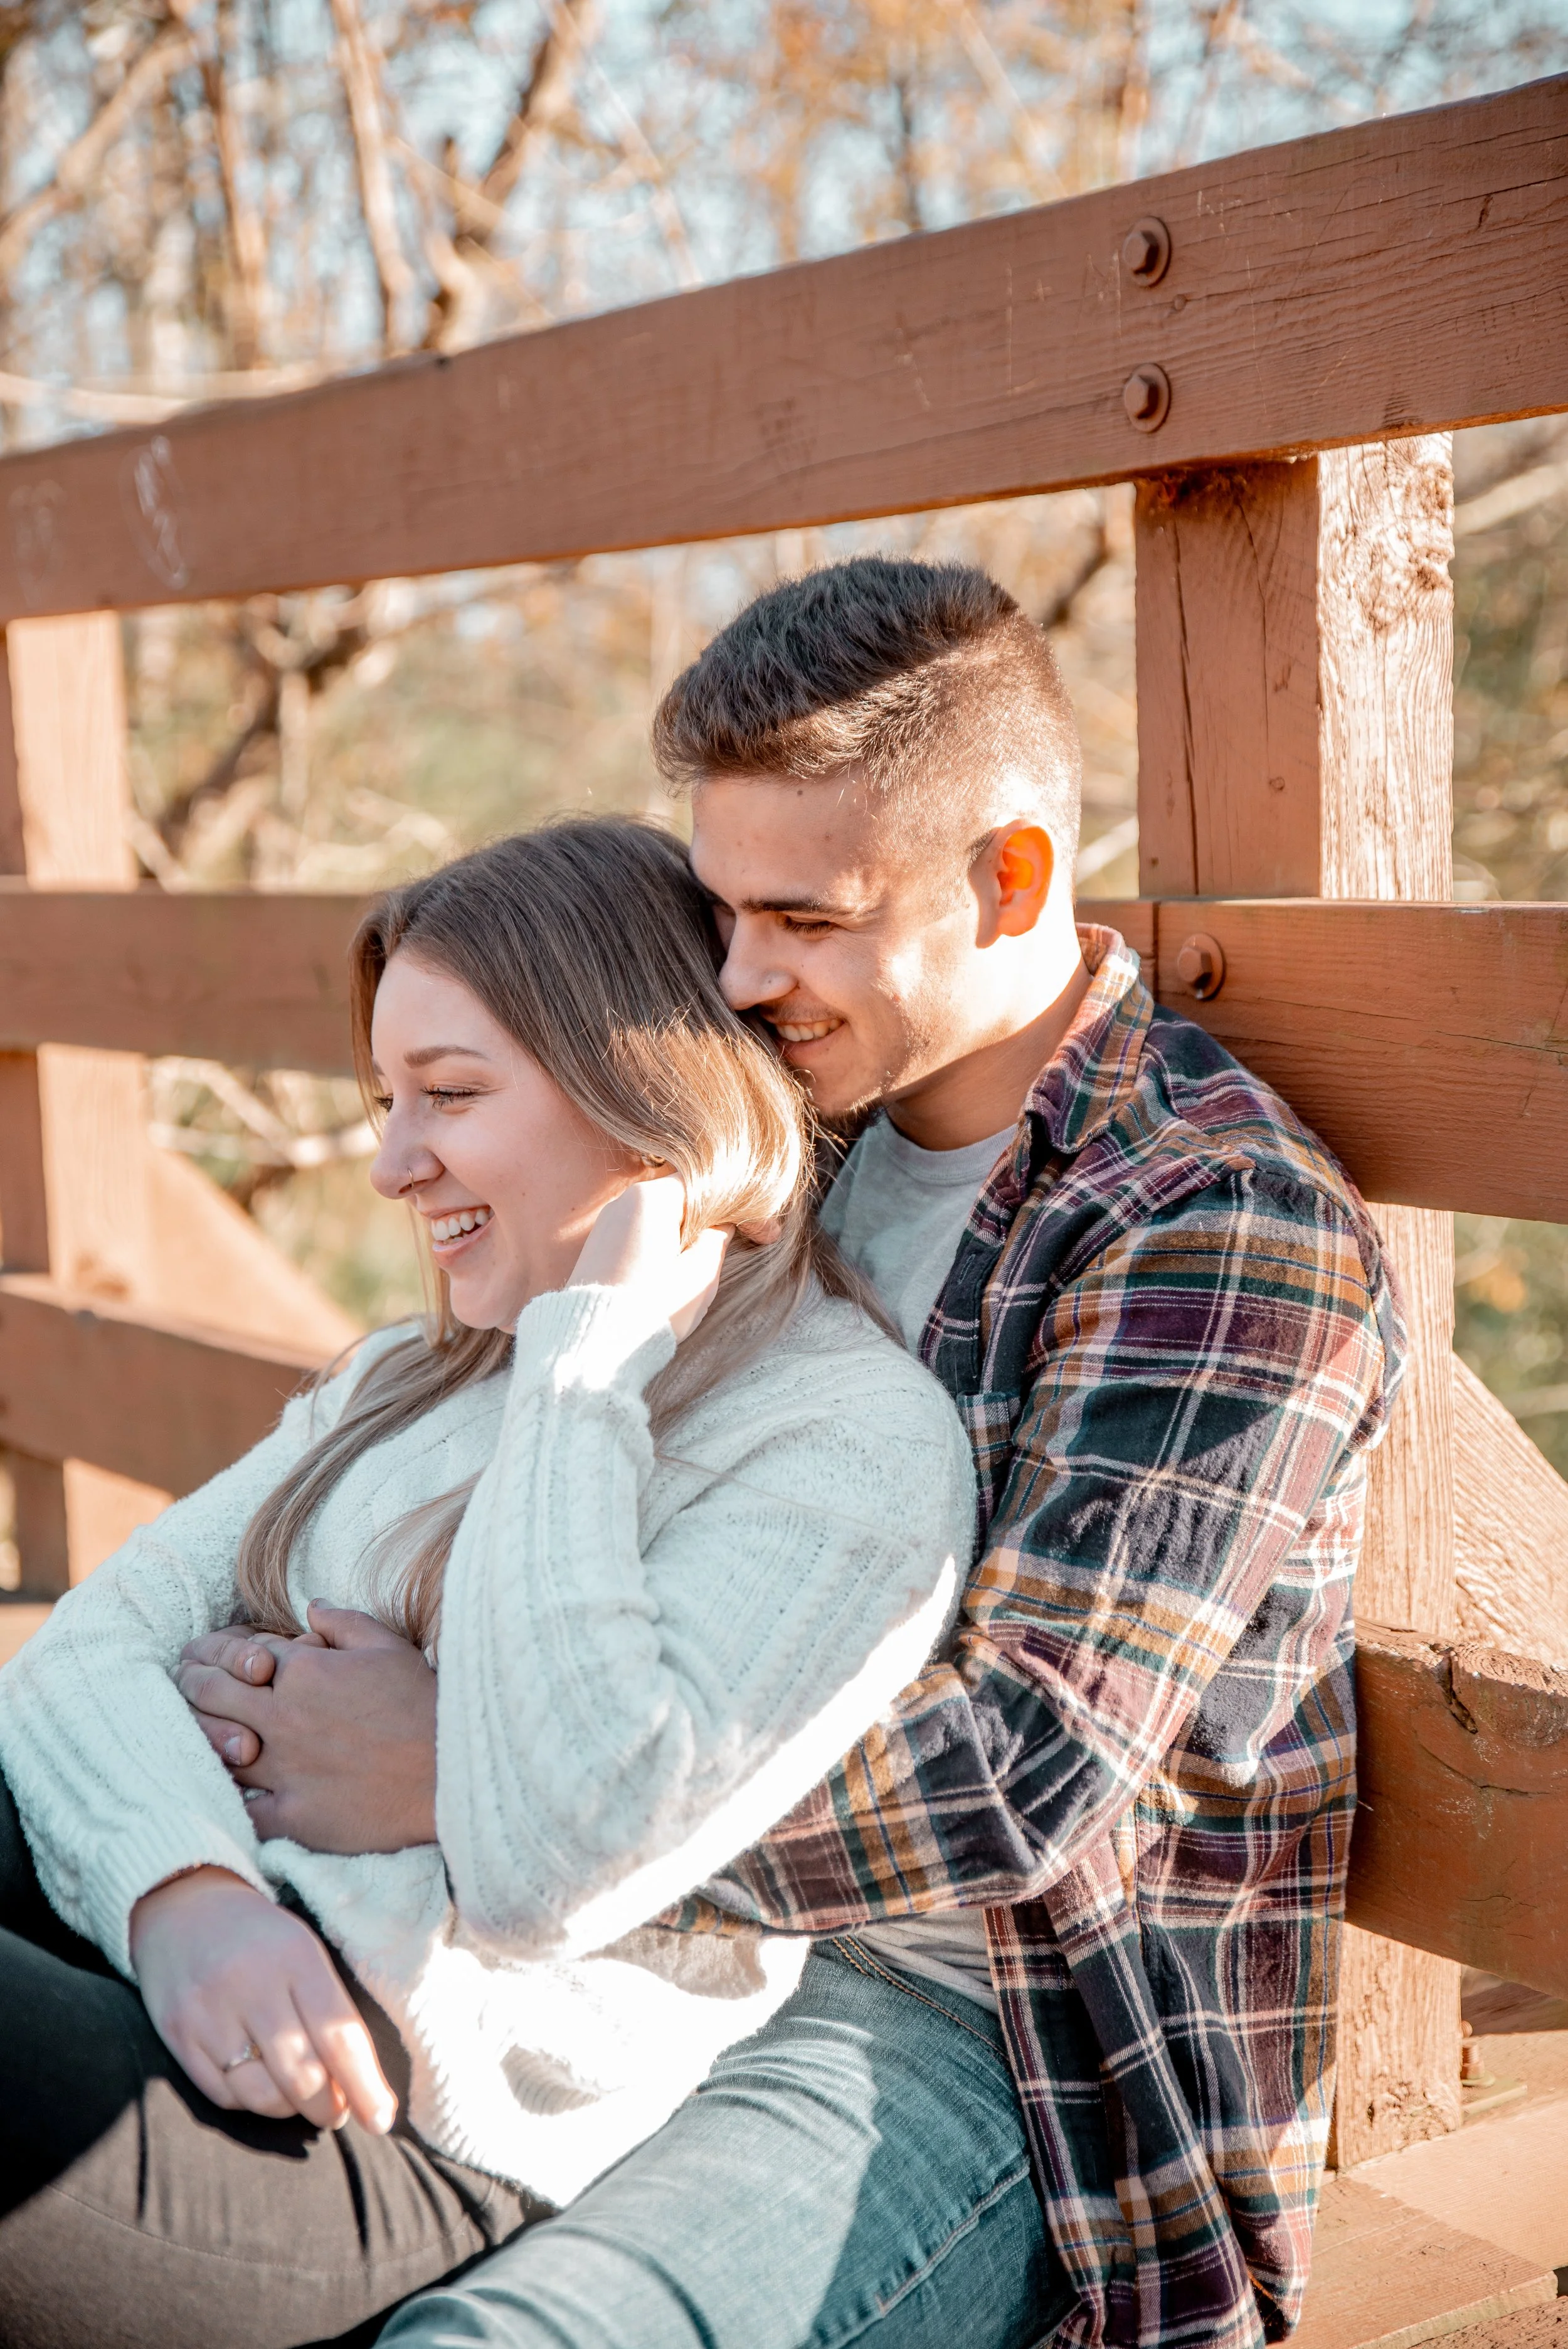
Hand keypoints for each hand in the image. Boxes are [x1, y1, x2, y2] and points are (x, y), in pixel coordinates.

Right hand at [130, 1865, 396, 2133]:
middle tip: (335, 2111)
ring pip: (261, 2094)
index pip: (339, 2037)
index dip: (365, 2087)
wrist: (182, 1905)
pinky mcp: (176, 2033)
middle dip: (328, 2107)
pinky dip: (248, 2101)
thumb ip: (329, 2011)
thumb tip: (360, 2088)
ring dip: (288, 2109)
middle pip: (302, 2076)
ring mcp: (209, 2011)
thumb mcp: (304, 1952)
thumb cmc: (260, 1938)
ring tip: (298, 2099)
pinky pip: (222, 2095)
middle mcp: (251, 1983)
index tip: (381, 2120)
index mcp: (297, 1956)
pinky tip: (257, 2084)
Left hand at [177, 1605, 436, 1852]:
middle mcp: (285, 1718)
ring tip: (186, 1730)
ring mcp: (285, 1769)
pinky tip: (218, 1791)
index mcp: (305, 1672)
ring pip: (215, 1749)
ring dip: (198, 1736)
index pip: (241, 1653)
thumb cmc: (424, 1704)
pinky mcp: (294, 1816)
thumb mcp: (388, 1647)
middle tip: (181, 1680)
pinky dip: (226, 1798)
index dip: (218, 1649)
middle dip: (190, 1682)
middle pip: (212, 1694)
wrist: (451, 1772)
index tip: (205, 1651)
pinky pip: (242, 1809)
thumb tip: (311, 1605)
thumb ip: (343, 1622)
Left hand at [569, 1172, 729, 1339]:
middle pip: (680, 1198)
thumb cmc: (654, 1307)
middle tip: (726, 1250)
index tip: (756, 1233)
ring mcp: (606, 1222)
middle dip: (706, 1221)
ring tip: (693, 1270)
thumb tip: (722, 1223)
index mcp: (651, 1198)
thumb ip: (717, 1238)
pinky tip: (665, 1275)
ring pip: (658, 1217)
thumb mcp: (700, 1273)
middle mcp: (624, 1200)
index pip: (705, 1183)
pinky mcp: (597, 1245)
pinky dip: (658, 1245)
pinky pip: (638, 1233)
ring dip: (682, 1236)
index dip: (734, 1205)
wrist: (595, 1344)